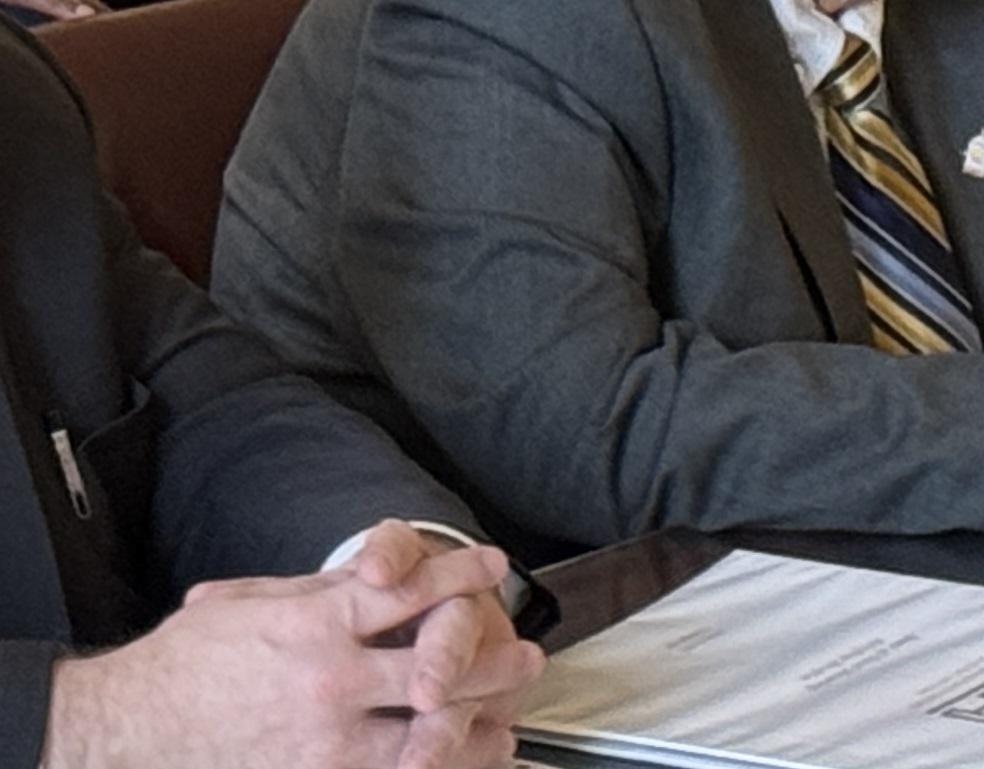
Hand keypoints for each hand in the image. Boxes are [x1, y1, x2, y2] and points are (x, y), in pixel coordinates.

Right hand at [40, 521, 541, 768]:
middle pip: (438, 664)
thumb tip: (369, 575)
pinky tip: (456, 762)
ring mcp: (326, 742)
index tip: (492, 567)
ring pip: (428, 733)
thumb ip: (316, 591)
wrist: (126, 734)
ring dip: (476, 724)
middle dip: (492, 657)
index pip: (410, 591)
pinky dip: (433, 768)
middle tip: (526, 654)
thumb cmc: (180, 667)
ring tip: (506, 716)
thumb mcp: (247, 603)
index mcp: (314, 625)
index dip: (460, 575)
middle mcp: (330, 681)